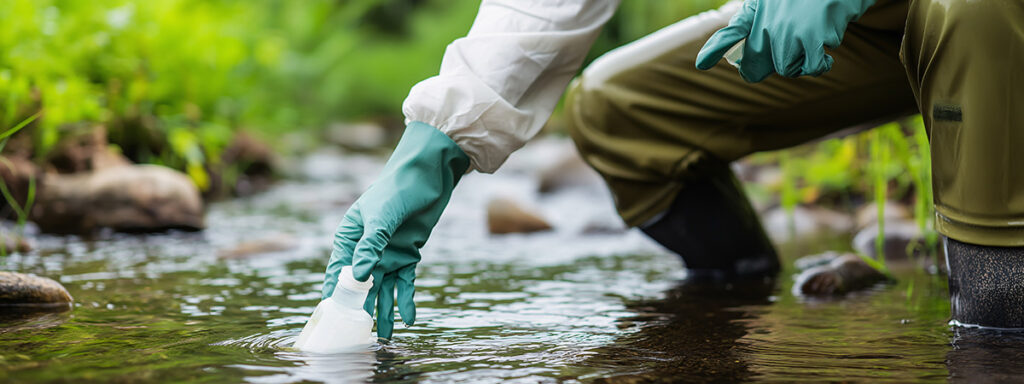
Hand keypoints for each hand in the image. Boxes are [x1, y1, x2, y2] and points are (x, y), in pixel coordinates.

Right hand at [321, 121, 469, 338]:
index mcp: (349, 237)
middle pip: (360, 286)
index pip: (336, 270)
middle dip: (359, 309)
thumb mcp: (382, 216)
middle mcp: (366, 250)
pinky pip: (405, 283)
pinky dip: (406, 300)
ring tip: (384, 337)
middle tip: (357, 336)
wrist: (429, 175)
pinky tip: (408, 318)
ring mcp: (387, 254)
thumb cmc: (398, 188)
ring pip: (383, 290)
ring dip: (384, 311)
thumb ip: (372, 245)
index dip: (333, 293)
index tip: (330, 317)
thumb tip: (359, 277)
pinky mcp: (408, 256)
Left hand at [696, 0, 874, 81]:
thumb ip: (754, 24)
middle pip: (758, 67)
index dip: (715, 48)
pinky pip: (811, 67)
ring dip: (801, 64)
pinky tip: (825, 57)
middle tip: (792, 50)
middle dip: (773, 66)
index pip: (730, 32)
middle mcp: (767, 24)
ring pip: (786, 69)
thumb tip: (749, 61)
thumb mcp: (772, 4)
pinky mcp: (811, 38)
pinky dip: (820, 65)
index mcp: (756, 13)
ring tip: (811, 43)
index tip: (702, 63)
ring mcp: (787, 32)